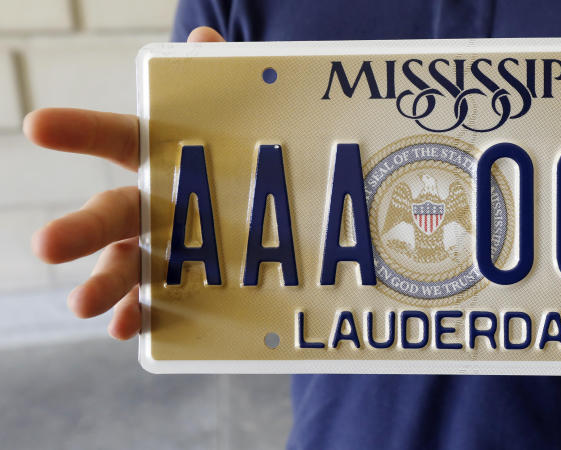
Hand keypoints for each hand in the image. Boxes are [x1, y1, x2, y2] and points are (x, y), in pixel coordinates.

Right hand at [24, 27, 225, 339]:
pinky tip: (128, 328)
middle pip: (108, 216)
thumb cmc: (246, 153)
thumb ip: (224, 79)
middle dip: (76, 231)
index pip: (114, 137)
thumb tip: (203, 40)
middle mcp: (149, 204)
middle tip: (44, 245)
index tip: (38, 125)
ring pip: (124, 267)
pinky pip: (157, 304)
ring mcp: (162, 248)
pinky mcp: (184, 285)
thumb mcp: (247, 115)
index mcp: (158, 157)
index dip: (79, 130)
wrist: (279, 206)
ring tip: (83, 307)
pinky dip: (140, 316)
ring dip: (102, 286)